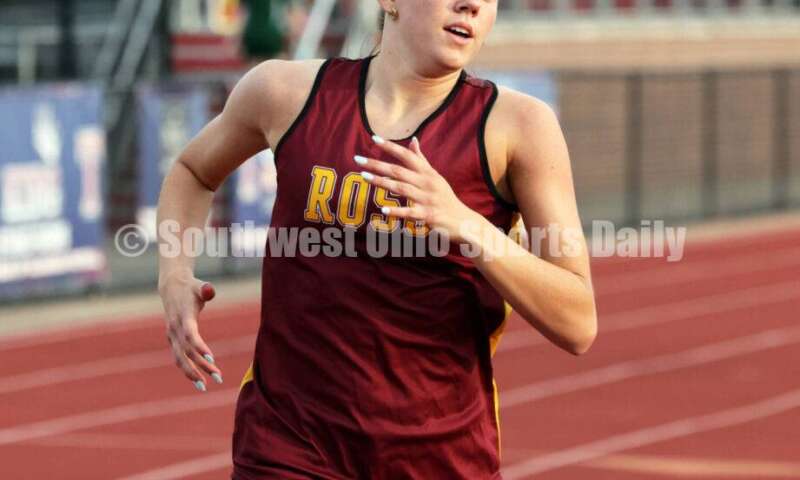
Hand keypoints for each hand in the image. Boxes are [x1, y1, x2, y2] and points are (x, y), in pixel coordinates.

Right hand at [158, 272, 221, 390]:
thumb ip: (206, 289)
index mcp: (183, 316)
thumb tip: (210, 290)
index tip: (212, 359)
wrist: (171, 288)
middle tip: (218, 377)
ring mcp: (172, 336)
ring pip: (180, 358)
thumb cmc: (191, 288)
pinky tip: (198, 380)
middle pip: (187, 351)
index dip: (199, 347)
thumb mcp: (200, 286)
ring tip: (205, 386)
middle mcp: (175, 328)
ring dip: (192, 373)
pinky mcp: (172, 340)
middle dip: (201, 366)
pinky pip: (179, 358)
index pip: (190, 334)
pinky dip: (187, 369)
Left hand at [355, 135, 482, 242]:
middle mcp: (427, 183)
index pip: (406, 155)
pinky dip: (397, 211)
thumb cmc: (446, 198)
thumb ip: (421, 159)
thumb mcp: (435, 176)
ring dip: (381, 182)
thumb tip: (412, 139)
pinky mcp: (427, 216)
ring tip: (363, 176)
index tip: (373, 138)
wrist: (463, 221)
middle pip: (398, 170)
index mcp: (427, 173)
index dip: (390, 146)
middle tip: (357, 159)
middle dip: (376, 164)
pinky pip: (409, 213)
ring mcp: (427, 199)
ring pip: (401, 188)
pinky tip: (383, 210)